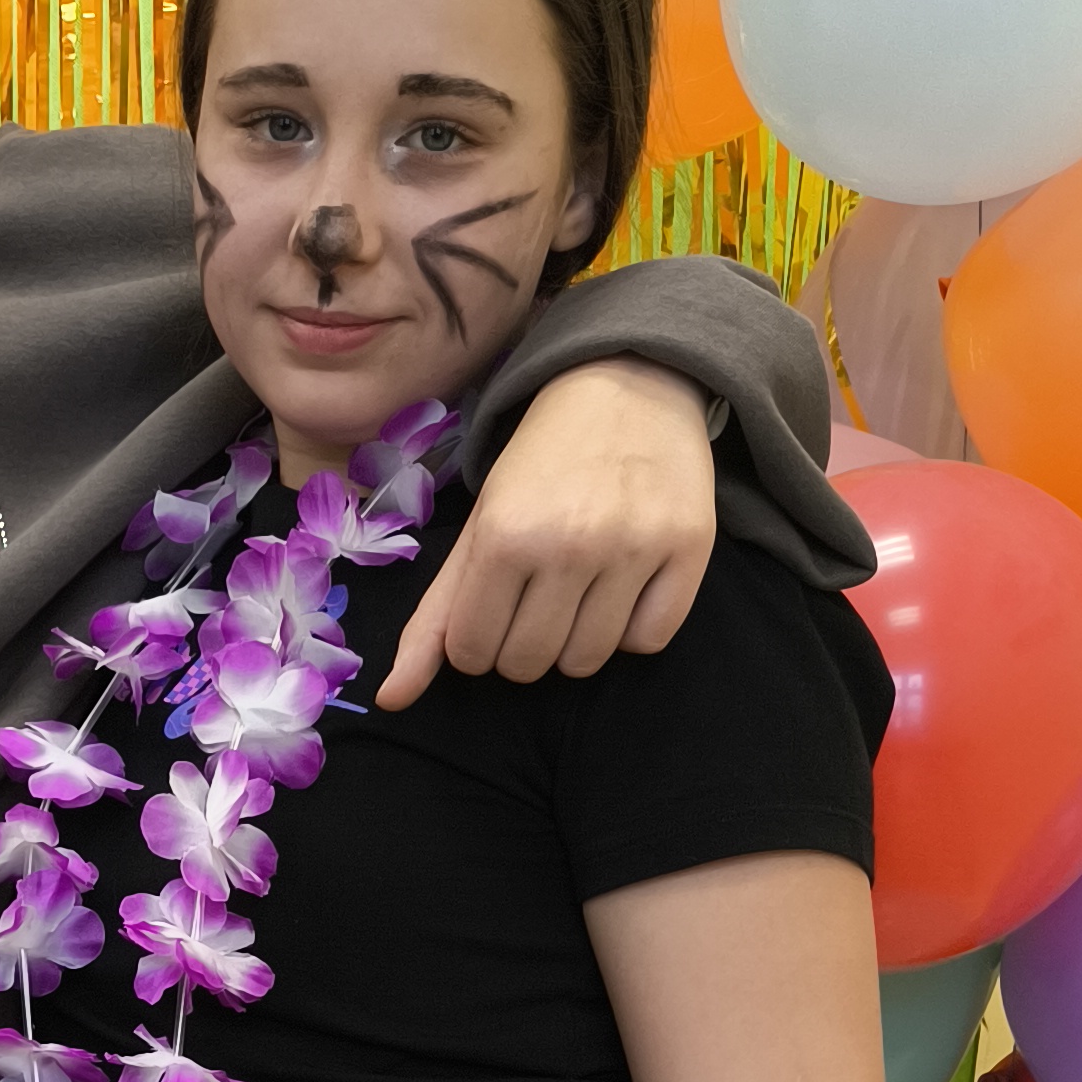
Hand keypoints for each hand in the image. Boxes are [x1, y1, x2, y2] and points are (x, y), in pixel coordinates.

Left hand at [378, 355, 716, 705]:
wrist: (627, 382)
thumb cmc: (541, 465)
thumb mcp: (478, 528)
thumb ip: (434, 617)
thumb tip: (393, 699)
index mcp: (505, 536)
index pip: (472, 653)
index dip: (477, 641)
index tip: (493, 605)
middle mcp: (571, 544)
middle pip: (528, 664)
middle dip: (522, 644)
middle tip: (537, 595)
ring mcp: (634, 547)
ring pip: (586, 662)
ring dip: (575, 641)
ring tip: (580, 589)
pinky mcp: (689, 547)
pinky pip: (648, 641)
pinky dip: (631, 630)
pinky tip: (624, 586)